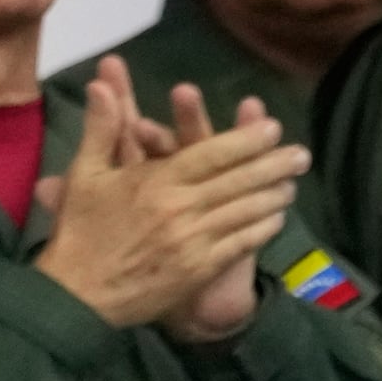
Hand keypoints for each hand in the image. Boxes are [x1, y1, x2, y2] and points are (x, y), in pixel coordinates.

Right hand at [32, 59, 300, 335]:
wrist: (80, 294)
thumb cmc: (80, 230)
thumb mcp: (83, 174)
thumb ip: (100, 129)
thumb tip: (100, 86)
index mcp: (155, 181)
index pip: (210, 154)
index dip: (245, 140)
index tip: (272, 128)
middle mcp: (182, 208)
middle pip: (238, 181)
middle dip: (273, 165)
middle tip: (301, 154)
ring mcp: (195, 240)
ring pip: (246, 212)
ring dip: (274, 195)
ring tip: (293, 183)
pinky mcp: (201, 268)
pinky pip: (241, 243)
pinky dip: (263, 228)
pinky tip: (275, 219)